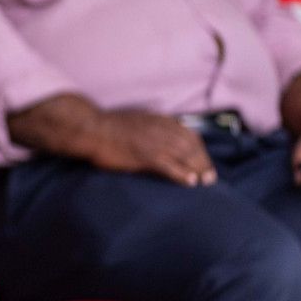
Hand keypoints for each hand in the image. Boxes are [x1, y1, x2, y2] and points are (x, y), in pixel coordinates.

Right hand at [86, 110, 215, 186]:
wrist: (90, 128)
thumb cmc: (107, 125)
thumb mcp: (134, 119)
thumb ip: (150, 125)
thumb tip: (157, 134)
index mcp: (158, 120)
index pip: (188, 134)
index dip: (199, 148)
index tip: (203, 159)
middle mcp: (160, 130)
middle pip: (191, 146)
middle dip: (203, 161)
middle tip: (210, 176)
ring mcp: (153, 142)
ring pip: (184, 156)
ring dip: (198, 169)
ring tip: (205, 181)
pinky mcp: (144, 156)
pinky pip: (169, 165)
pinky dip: (182, 173)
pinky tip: (190, 182)